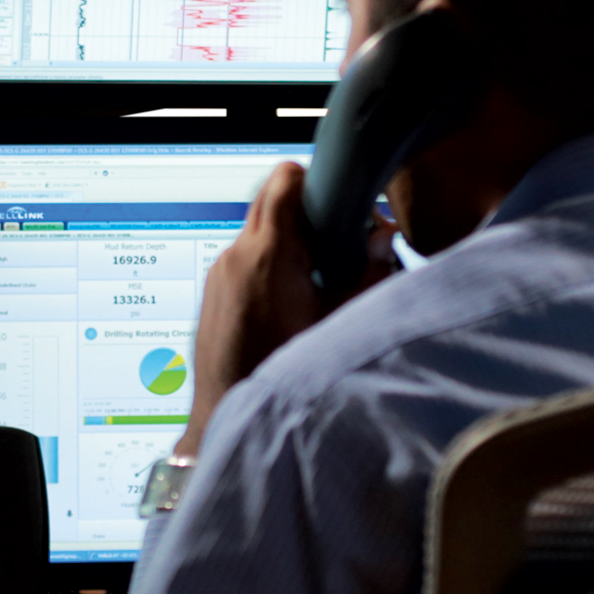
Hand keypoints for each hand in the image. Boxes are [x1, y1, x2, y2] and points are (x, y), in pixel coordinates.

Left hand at [175, 161, 395, 457]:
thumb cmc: (281, 373)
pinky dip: (266, 264)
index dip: (316, 180)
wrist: (227, 415)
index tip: (340, 200)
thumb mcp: (339, 321)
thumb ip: (366, 272)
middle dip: (305, 211)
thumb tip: (381, 235)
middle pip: (270, 199)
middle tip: (334, 241)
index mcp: (269, 253)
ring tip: (314, 278)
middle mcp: (237, 254)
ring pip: (257, 231)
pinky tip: (287, 300)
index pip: (286, 179)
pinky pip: (243, 259)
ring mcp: (219, 271)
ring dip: (286, 240)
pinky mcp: (212, 290)